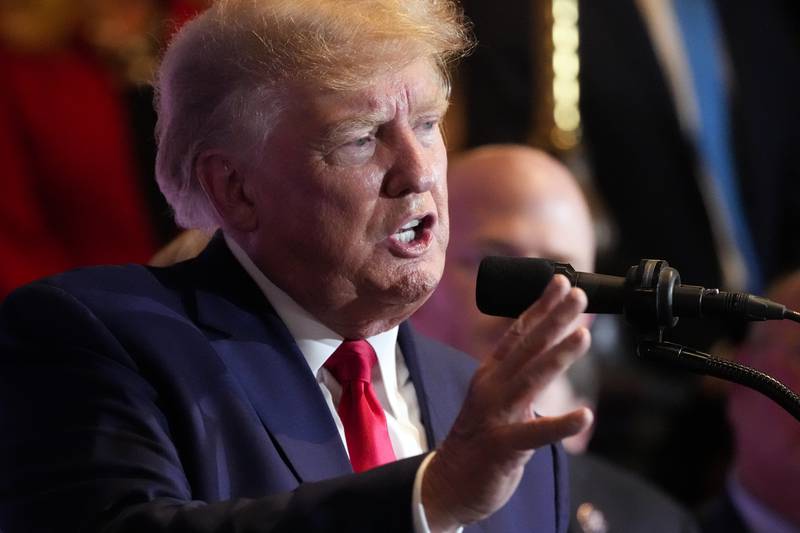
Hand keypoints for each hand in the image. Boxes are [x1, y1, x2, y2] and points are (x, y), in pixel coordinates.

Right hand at [422, 274, 592, 531]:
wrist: (447, 482)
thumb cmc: (480, 438)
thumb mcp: (497, 397)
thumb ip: (521, 374)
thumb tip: (549, 350)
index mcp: (491, 373)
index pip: (518, 332)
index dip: (541, 306)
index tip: (562, 282)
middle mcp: (491, 387)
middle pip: (526, 347)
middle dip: (554, 318)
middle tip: (579, 294)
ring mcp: (495, 415)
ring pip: (530, 379)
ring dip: (558, 356)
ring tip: (584, 335)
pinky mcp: (502, 446)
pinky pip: (535, 433)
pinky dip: (560, 424)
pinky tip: (584, 415)